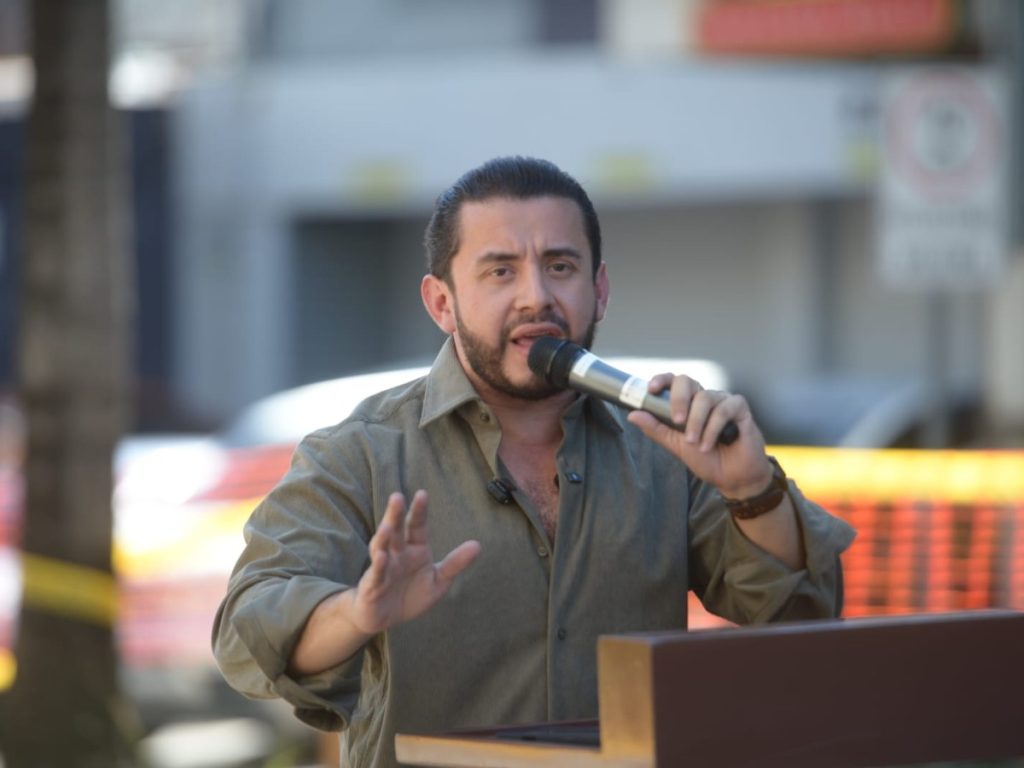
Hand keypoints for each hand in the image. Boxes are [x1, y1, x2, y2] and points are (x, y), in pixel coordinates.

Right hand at [348, 490, 480, 635]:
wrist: (386, 618)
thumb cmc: (411, 595)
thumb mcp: (438, 580)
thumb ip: (455, 563)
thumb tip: (478, 545)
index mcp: (414, 548)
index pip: (416, 526)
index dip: (419, 511)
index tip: (422, 494)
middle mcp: (396, 553)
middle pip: (395, 530)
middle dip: (395, 514)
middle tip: (397, 497)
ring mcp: (382, 567)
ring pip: (381, 547)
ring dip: (383, 537)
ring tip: (386, 527)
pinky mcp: (372, 585)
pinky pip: (376, 574)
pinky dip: (378, 565)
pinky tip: (381, 556)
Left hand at [627, 373, 772, 499]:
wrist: (732, 478)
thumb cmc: (706, 459)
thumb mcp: (676, 445)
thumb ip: (656, 429)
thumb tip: (633, 415)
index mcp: (689, 403)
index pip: (674, 382)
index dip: (662, 380)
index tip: (651, 389)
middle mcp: (705, 397)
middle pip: (687, 381)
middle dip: (679, 399)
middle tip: (677, 421)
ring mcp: (723, 400)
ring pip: (705, 398)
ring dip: (697, 423)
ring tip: (696, 443)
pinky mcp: (740, 408)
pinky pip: (724, 409)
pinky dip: (714, 428)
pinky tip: (710, 444)